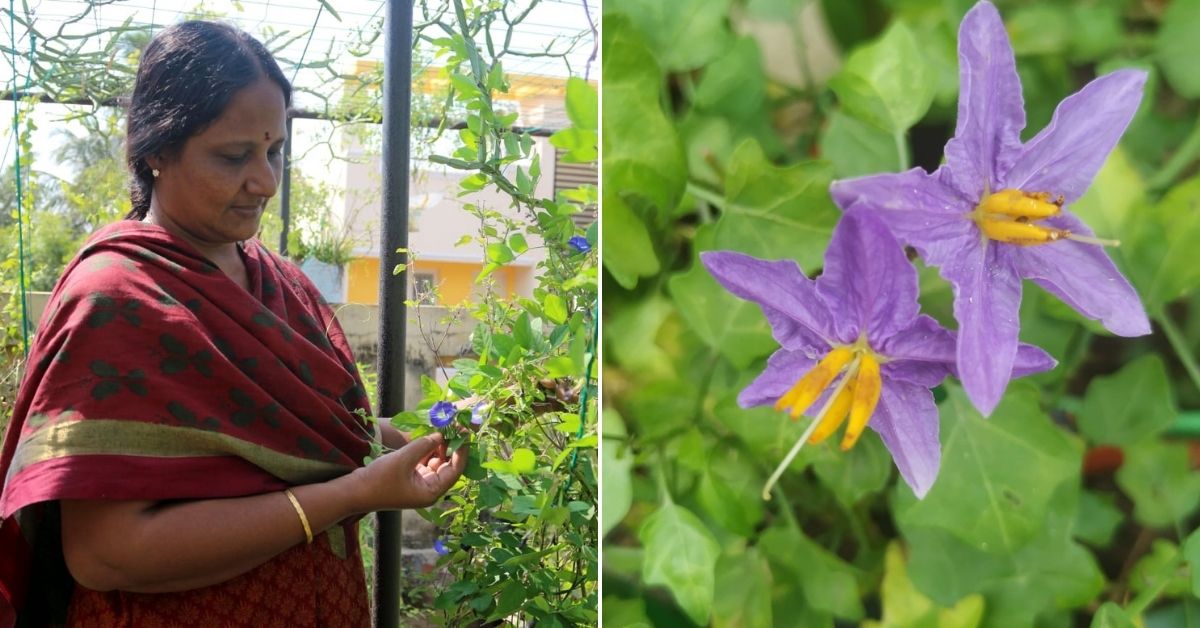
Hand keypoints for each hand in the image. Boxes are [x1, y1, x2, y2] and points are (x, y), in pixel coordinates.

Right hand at [351, 432, 468, 510]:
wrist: (354, 491)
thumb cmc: (379, 479)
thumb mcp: (403, 459)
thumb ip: (424, 445)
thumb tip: (440, 433)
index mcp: (431, 492)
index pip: (455, 470)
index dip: (462, 451)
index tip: (465, 433)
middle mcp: (429, 489)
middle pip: (448, 465)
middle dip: (452, 446)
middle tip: (456, 426)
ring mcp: (420, 483)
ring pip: (437, 461)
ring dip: (440, 445)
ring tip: (445, 426)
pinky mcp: (411, 477)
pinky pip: (426, 461)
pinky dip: (428, 448)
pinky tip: (431, 434)